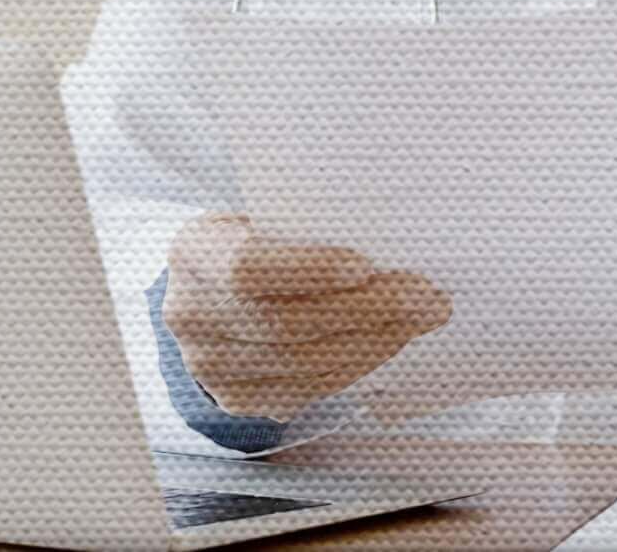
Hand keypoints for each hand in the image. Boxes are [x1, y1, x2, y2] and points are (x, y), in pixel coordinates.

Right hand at [161, 213, 450, 421]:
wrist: (214, 296)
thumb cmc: (256, 242)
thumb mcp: (264, 217)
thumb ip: (309, 224)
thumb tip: (393, 239)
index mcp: (195, 252)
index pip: (248, 267)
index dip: (309, 270)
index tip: (367, 265)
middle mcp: (192, 314)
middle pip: (285, 324)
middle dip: (366, 311)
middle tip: (424, 296)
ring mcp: (211, 365)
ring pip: (302, 364)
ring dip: (373, 341)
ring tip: (419, 318)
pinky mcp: (240, 399)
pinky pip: (308, 390)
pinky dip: (357, 364)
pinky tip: (389, 340)